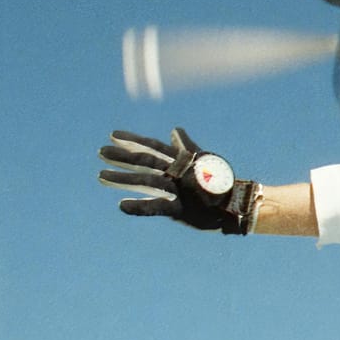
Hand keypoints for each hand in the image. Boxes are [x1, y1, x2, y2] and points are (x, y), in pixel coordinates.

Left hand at [98, 128, 258, 234]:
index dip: (133, 140)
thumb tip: (175, 131)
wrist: (239, 205)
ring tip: (100, 177)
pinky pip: (157, 207)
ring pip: (147, 181)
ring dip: (122, 179)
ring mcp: (180, 189)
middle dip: (123, 156)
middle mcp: (179, 172)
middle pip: (146, 161)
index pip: (154, 146)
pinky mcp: (181, 208)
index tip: (112, 135)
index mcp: (183, 160)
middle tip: (100, 152)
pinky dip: (139, 207)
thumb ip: (186, 147)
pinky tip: (121, 206)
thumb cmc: (221, 183)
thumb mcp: (204, 161)